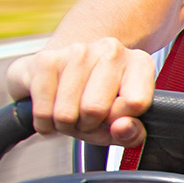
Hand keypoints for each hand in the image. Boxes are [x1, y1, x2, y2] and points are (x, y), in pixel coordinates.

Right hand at [4, 37, 154, 146]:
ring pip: (66, 114)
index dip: (119, 122)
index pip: (135, 103)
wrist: (61, 75)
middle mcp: (112, 50)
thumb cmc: (97, 101)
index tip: (113, 118)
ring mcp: (79, 50)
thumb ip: (131, 132)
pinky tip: (52, 110)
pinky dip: (45, 122)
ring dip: (65, 125)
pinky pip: (43, 111)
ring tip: (71, 113)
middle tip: (87, 119)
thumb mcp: (122, 123)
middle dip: (87, 126)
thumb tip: (122, 127)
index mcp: (140, 63)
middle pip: (95, 109)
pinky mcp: (47, 58)